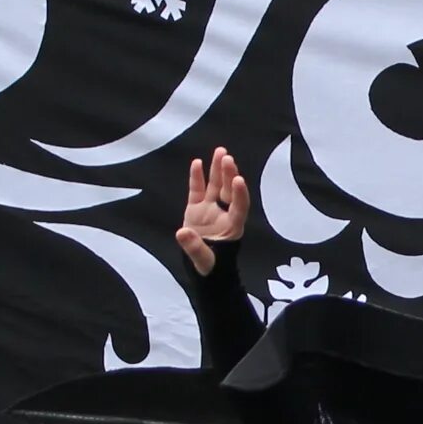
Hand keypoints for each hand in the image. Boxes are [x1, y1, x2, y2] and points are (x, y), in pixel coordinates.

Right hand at [175, 146, 247, 275]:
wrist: (203, 271)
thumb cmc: (211, 268)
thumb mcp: (204, 262)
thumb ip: (194, 247)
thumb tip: (182, 232)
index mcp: (232, 227)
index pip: (239, 207)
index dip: (240, 194)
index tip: (238, 179)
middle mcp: (223, 214)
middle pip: (228, 192)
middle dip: (229, 175)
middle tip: (227, 158)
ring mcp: (210, 210)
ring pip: (216, 187)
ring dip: (218, 170)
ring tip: (220, 152)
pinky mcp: (196, 210)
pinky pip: (197, 191)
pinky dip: (197, 178)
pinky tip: (197, 162)